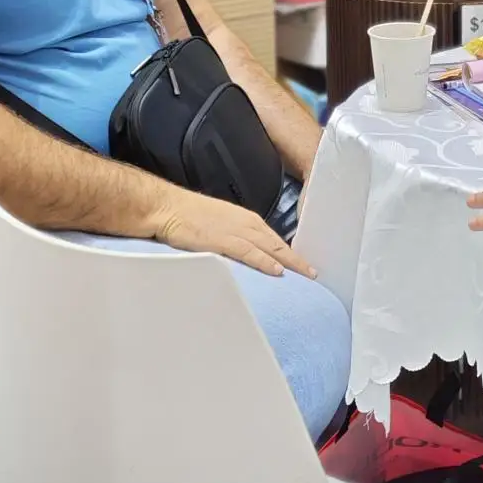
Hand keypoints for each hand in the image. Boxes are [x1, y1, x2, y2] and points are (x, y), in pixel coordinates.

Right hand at [150, 185, 316, 279]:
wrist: (168, 207)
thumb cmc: (189, 216)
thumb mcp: (219, 225)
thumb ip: (234, 238)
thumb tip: (245, 254)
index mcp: (246, 220)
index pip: (274, 240)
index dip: (290, 253)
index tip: (304, 265)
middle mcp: (246, 224)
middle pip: (278, 244)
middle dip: (297, 260)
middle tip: (314, 274)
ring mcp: (236, 231)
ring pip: (270, 248)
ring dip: (289, 262)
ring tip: (306, 275)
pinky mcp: (223, 240)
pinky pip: (249, 253)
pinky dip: (265, 261)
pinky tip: (277, 270)